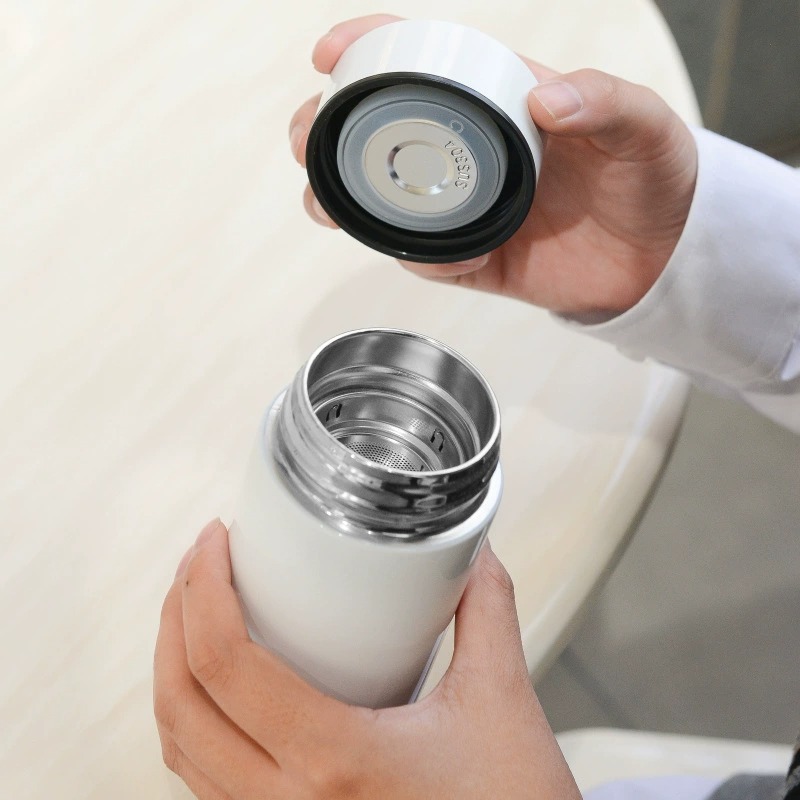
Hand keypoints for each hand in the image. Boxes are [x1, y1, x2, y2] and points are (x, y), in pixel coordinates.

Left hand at [154, 519, 580, 798]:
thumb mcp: (503, 700)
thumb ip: (487, 612)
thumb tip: (470, 554)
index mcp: (336, 761)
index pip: (227, 663)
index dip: (203, 588)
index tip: (215, 539)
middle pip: (180, 702)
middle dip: (174, 617)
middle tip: (199, 562)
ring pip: (180, 749)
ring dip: (173, 669)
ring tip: (196, 610)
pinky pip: (204, 781)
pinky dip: (192, 720)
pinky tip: (220, 686)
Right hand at [289, 15, 697, 315]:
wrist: (661, 256)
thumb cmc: (651, 176)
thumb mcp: (642, 124)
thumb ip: (603, 102)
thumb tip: (544, 99)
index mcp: (499, 102)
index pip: (423, 64)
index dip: (369, 51)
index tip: (329, 54)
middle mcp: (471, 154)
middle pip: (381, 135)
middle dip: (329, 132)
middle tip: (308, 140)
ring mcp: (468, 208)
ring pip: (387, 202)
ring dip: (346, 202)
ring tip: (327, 205)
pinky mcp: (476, 259)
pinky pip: (430, 260)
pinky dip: (419, 258)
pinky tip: (427, 255)